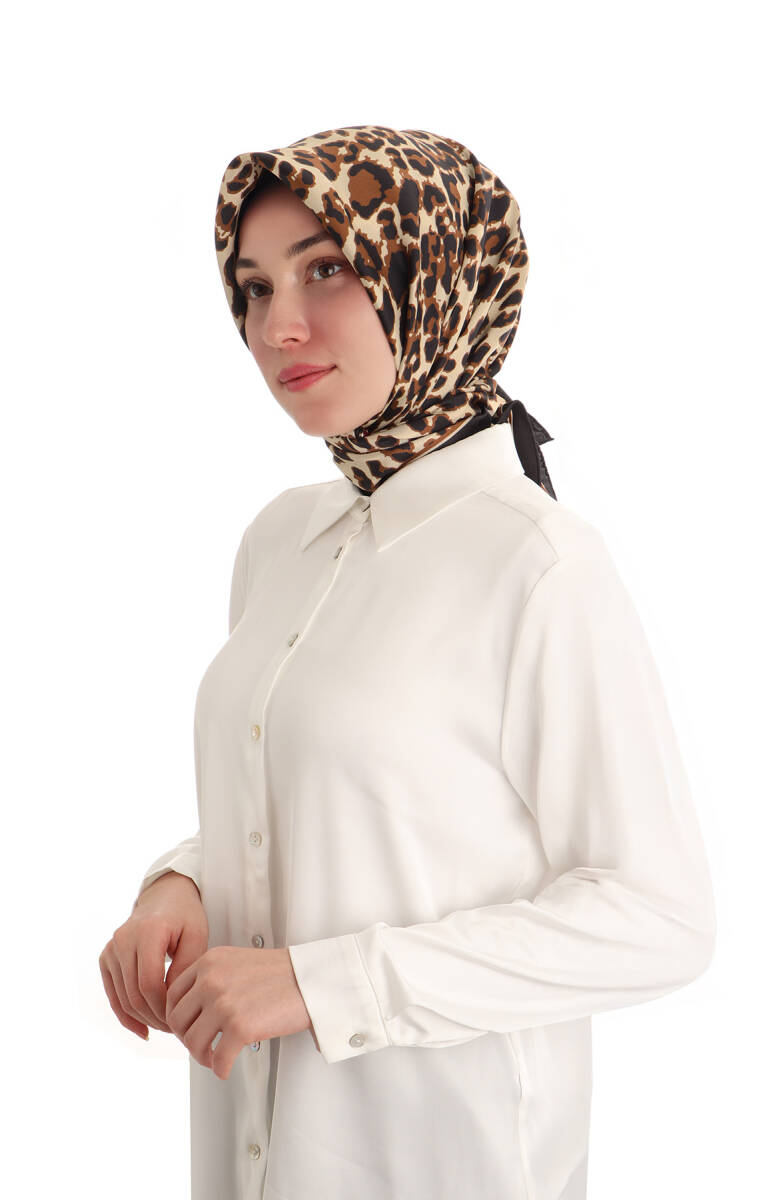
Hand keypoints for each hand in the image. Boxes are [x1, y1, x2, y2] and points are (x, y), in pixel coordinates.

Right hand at [99, 871, 208, 1039]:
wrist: (165, 897)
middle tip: (177, 1029)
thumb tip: (173, 1002)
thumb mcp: (197, 935)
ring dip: (144, 1019)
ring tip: (166, 1027)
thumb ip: (187, 967)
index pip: (150, 983)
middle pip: (135, 994)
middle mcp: (123, 940)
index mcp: (147, 932)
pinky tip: (144, 1030)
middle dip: (156, 1017)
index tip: (182, 1018)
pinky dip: (126, 1016)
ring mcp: (111, 949)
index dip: (164, 1008)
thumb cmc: (185, 916)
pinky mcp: (106, 958)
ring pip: (123, 998)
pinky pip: (113, 995)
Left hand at [165, 946, 312, 1080]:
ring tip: (215, 1059)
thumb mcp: (237, 962)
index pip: (173, 995)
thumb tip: (191, 1011)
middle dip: (187, 1039)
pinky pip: (218, 1060)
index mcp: (209, 962)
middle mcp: (212, 980)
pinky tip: (227, 1069)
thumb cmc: (281, 974)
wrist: (313, 979)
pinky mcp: (240, 1027)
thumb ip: (211, 978)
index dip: (177, 1018)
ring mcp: (224, 1003)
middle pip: (178, 1021)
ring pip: (193, 1043)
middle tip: (202, 1047)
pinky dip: (220, 1070)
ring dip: (202, 1057)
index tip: (188, 1029)